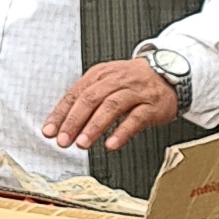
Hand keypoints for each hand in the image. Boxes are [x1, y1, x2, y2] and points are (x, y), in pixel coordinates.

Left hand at [45, 56, 182, 157]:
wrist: (169, 74)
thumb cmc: (133, 83)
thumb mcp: (107, 83)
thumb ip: (87, 100)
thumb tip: (62, 124)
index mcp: (101, 74)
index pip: (76, 93)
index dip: (61, 113)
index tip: (49, 131)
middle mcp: (116, 80)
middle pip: (91, 99)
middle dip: (74, 121)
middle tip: (63, 140)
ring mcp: (135, 92)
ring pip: (112, 106)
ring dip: (94, 126)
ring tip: (82, 143)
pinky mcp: (151, 105)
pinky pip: (136, 118)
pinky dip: (122, 132)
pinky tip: (111, 144)